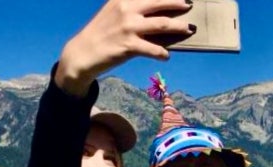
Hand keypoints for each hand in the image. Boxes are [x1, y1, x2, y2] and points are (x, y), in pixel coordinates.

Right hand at [55, 0, 194, 94]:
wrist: (83, 52)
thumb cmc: (101, 32)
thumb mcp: (114, 11)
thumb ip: (131, 6)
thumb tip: (156, 9)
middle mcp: (127, 9)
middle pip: (160, 2)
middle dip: (178, 3)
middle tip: (190, 4)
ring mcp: (128, 27)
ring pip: (162, 25)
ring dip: (179, 26)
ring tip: (189, 29)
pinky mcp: (129, 46)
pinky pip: (153, 49)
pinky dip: (162, 53)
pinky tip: (167, 55)